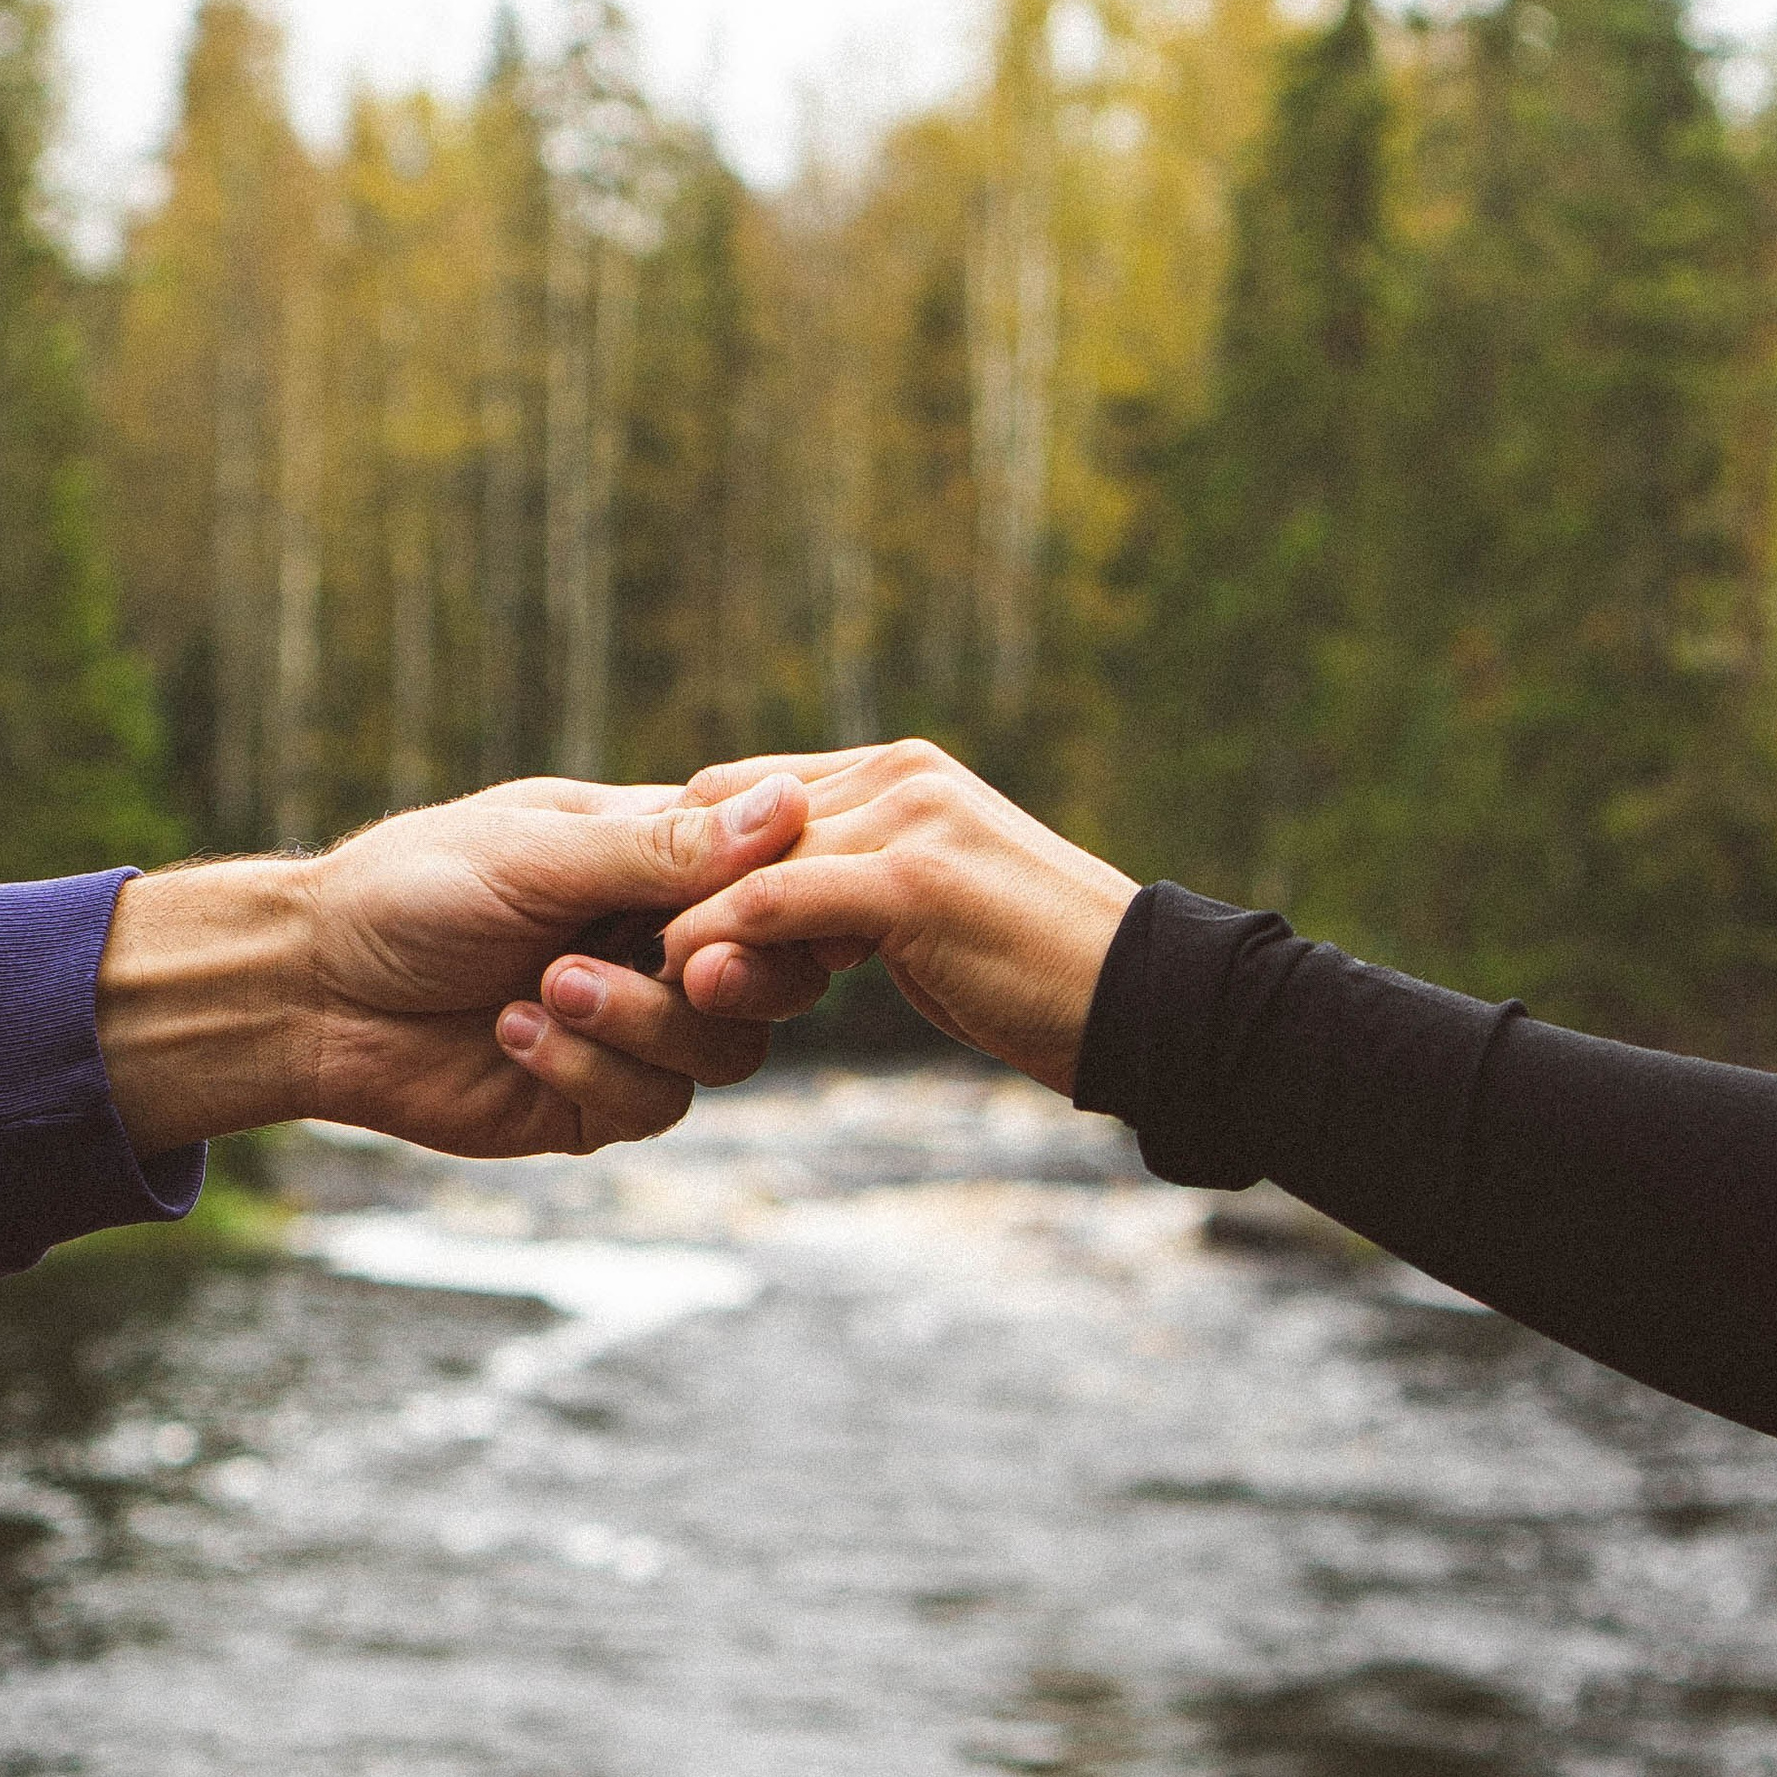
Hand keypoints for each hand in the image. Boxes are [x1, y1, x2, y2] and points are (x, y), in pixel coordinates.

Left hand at [98, 772, 826, 1158]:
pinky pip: (654, 1104)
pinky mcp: (598, 1101)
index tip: (745, 902)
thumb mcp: (537, 853)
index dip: (780, 897)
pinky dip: (587, 1069)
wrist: (312, 991)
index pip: (771, 879)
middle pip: (774, 977)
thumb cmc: (409, 890)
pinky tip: (513, 1034)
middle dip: (732, 974)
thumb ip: (660, 849)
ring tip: (549, 988)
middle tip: (675, 960)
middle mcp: (658, 945)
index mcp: (654, 863)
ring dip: (642, 1022)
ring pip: (726, 1050)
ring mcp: (635, 1030)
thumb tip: (788, 803)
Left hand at [629, 739, 1135, 1093]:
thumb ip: (849, 900)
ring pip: (744, 860)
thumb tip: (765, 922)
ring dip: (687, 921)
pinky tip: (695, 985)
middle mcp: (898, 775)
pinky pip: (776, 902)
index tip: (646, 930)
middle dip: (671, 886)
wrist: (1151, 1004)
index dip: (686, 862)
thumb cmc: (1040, 976)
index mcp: (899, 772)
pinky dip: (723, 941)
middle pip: (725, 813)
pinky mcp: (913, 882)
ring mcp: (908, 820)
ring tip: (647, 979)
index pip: (742, 793)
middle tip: (626, 956)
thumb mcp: (930, 921)